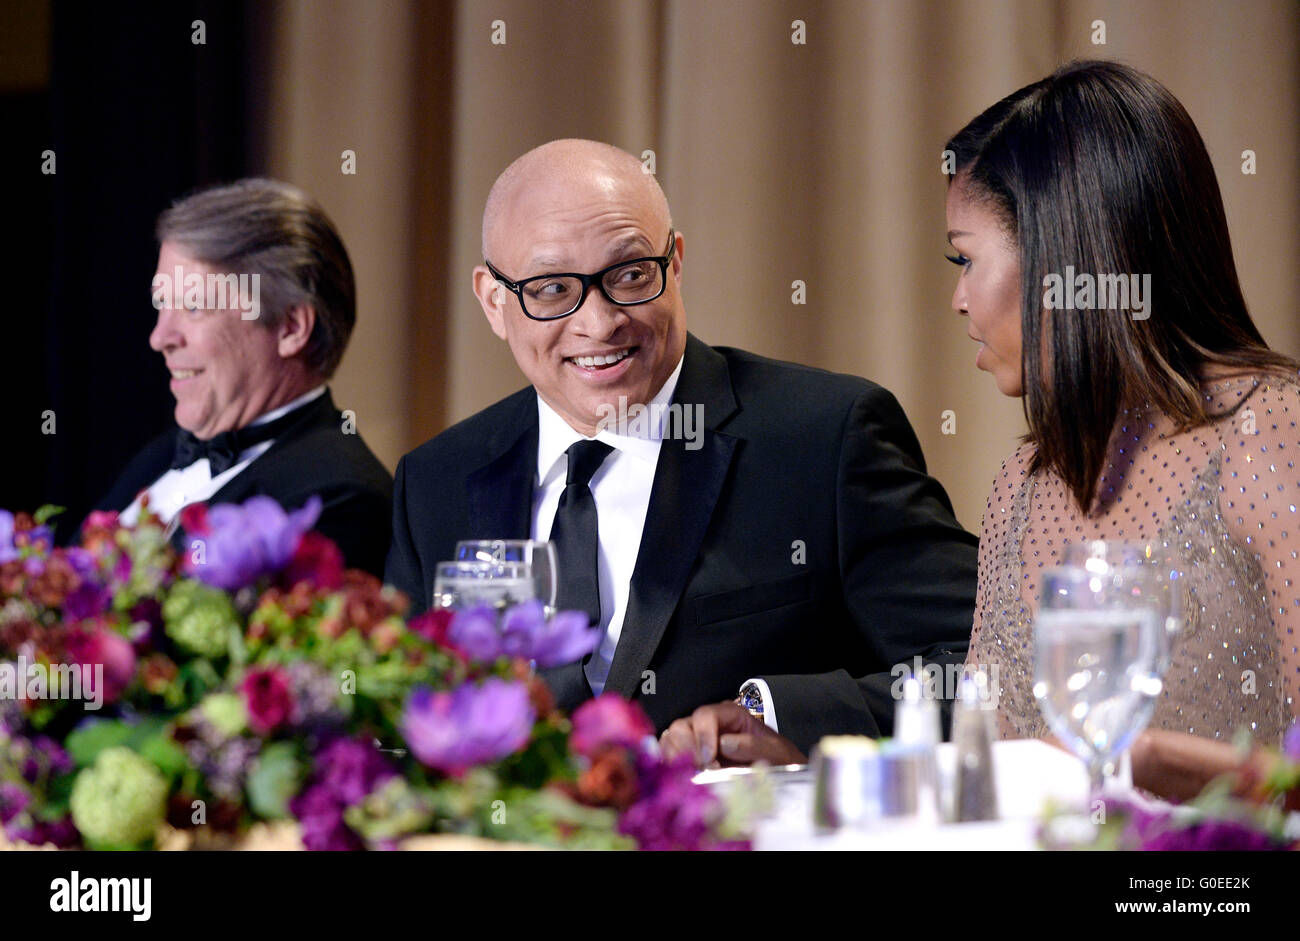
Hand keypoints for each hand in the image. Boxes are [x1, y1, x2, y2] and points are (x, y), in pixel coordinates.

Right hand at [659, 700, 806, 768]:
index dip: (703, 736)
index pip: (705, 715)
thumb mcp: (776, 752)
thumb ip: (754, 745)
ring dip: (677, 761)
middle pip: (681, 726)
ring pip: (670, 740)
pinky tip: (684, 780)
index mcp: (730, 715)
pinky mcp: (689, 758)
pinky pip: (667, 757)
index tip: (709, 760)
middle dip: (687, 751)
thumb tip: (725, 743)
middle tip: (703, 772)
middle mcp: (709, 725)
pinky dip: (670, 768)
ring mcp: (696, 740)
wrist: (778, 774)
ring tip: (694, 777)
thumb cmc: (777, 761)